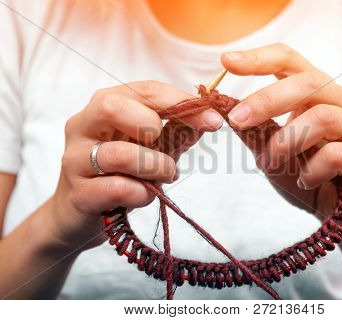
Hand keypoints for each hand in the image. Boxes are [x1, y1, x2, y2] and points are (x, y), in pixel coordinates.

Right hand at [49, 81, 222, 249]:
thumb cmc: (119, 172)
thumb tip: (208, 118)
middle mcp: (84, 126)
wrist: (80, 212)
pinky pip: (118, 188)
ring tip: (166, 176)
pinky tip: (145, 195)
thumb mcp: (152, 147)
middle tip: (166, 149)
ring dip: (155, 167)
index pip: (144, 90)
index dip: (181, 102)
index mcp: (104, 106)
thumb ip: (177, 132)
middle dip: (151, 127)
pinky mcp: (78, 193)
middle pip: (112, 106)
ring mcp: (75, 159)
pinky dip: (143, 194)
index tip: (213, 119)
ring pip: (119, 154)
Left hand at [221, 43, 341, 238]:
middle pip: (308, 83)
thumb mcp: (271, 152)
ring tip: (270, 164)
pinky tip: (305, 180)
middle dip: (266, 100)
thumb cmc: (306, 176)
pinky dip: (311, 170)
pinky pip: (337, 155)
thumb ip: (252, 131)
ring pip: (323, 118)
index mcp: (319, 93)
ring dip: (287, 142)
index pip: (291, 62)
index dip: (259, 58)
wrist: (340, 215)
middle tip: (237, 120)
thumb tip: (220, 108)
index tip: (226, 62)